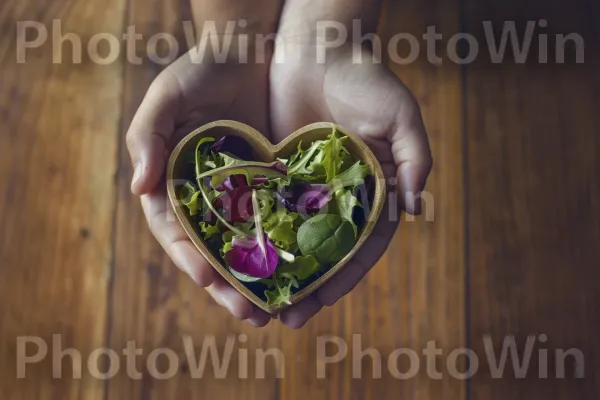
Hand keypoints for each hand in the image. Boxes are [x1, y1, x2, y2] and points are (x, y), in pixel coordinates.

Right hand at [126, 51, 272, 326]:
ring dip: (256, 280)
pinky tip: (298, 272)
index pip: (174, 230)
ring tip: (274, 310)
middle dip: (226, 285)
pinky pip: (274, 223)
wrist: (246, 51)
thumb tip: (138, 188)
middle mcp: (203, 196)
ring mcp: (237, 194)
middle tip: (247, 313)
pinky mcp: (269, 187)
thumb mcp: (167, 97)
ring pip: (244, 246)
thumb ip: (148, 137)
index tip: (207, 277)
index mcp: (171, 182)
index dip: (188, 256)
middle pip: (211, 250)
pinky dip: (282, 249)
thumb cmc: (200, 70)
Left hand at [269, 43, 432, 327]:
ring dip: (278, 272)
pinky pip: (264, 210)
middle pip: (325, 250)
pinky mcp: (275, 174)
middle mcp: (338, 195)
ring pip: (292, 239)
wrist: (317, 47)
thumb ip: (415, 158)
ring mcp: (305, 188)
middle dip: (308, 285)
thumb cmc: (365, 77)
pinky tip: (240, 261)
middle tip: (288, 317)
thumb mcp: (400, 114)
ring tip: (259, 304)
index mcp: (372, 189)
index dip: (347, 273)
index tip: (326, 299)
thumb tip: (417, 208)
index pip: (362, 243)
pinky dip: (256, 237)